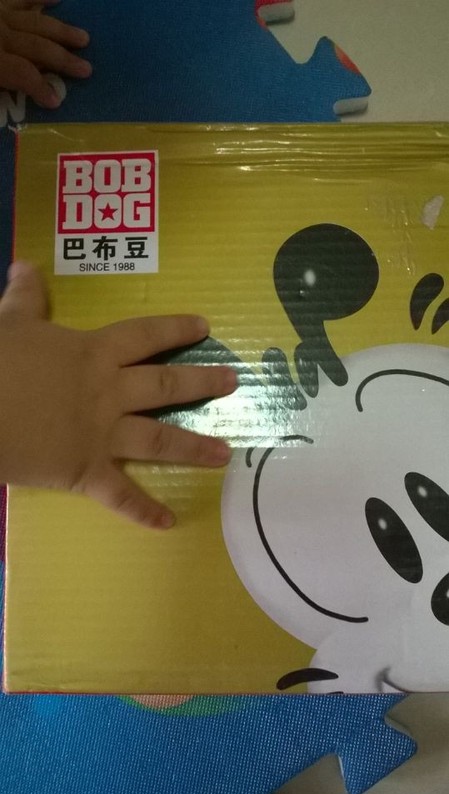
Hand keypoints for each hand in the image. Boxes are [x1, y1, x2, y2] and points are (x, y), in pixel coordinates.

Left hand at [0, 0, 90, 107]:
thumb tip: (18, 94)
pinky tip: (57, 0)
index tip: (55, 102)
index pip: (24, 74)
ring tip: (84, 38)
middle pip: (38, 47)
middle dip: (64, 59)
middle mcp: (2, 33)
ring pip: (37, 22)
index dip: (41, 88)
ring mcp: (0, 13)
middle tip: (87, 69)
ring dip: (62, 31)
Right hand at [0, 262, 236, 527]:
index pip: (145, 336)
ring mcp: (103, 434)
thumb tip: (25, 264)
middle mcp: (110, 392)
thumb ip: (25, 297)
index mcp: (94, 354)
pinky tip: (168, 523)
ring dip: (194, 447)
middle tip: (233, 383)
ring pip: (159, 439)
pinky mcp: (87, 472)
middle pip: (166, 385)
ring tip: (225, 454)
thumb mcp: (9, 323)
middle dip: (202, 383)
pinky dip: (143, 511)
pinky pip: (120, 495)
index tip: (204, 327)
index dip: (175, 329)